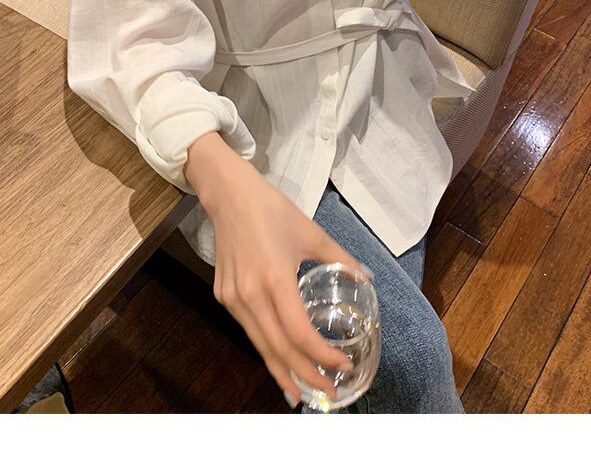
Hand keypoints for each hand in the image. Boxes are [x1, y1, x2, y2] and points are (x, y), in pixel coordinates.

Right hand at [190, 140, 368, 405]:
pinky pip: (249, 330)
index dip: (321, 355)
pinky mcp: (224, 296)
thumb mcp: (311, 233)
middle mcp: (251, 294)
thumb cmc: (272, 211)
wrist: (229, 196)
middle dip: (303, 375)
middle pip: (278, 348)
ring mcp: (233, 298)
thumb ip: (340, 258)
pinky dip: (266, 349)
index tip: (341, 366)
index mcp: (275, 278)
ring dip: (282, 370)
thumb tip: (366, 278)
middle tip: (326, 394)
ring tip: (301, 392)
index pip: (299, 332)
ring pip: (260, 344)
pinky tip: (279, 359)